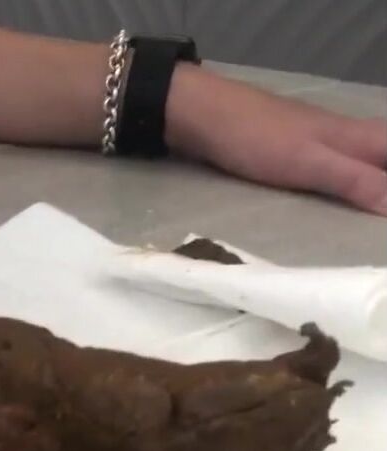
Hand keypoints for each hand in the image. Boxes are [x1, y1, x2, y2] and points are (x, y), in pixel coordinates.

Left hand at [166, 65, 386, 215]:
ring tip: (369, 211)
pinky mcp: (292, 148)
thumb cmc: (257, 138)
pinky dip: (346, 178)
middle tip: (378, 214)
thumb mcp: (311, 163)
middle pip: (382, 153)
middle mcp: (345, 134)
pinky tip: (337, 194)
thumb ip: (356, 180)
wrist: (203, 115)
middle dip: (384, 182)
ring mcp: (317, 139)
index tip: (385, 209)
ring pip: (361, 157)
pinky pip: (334, 163)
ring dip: (372, 180)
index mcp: (357, 136)